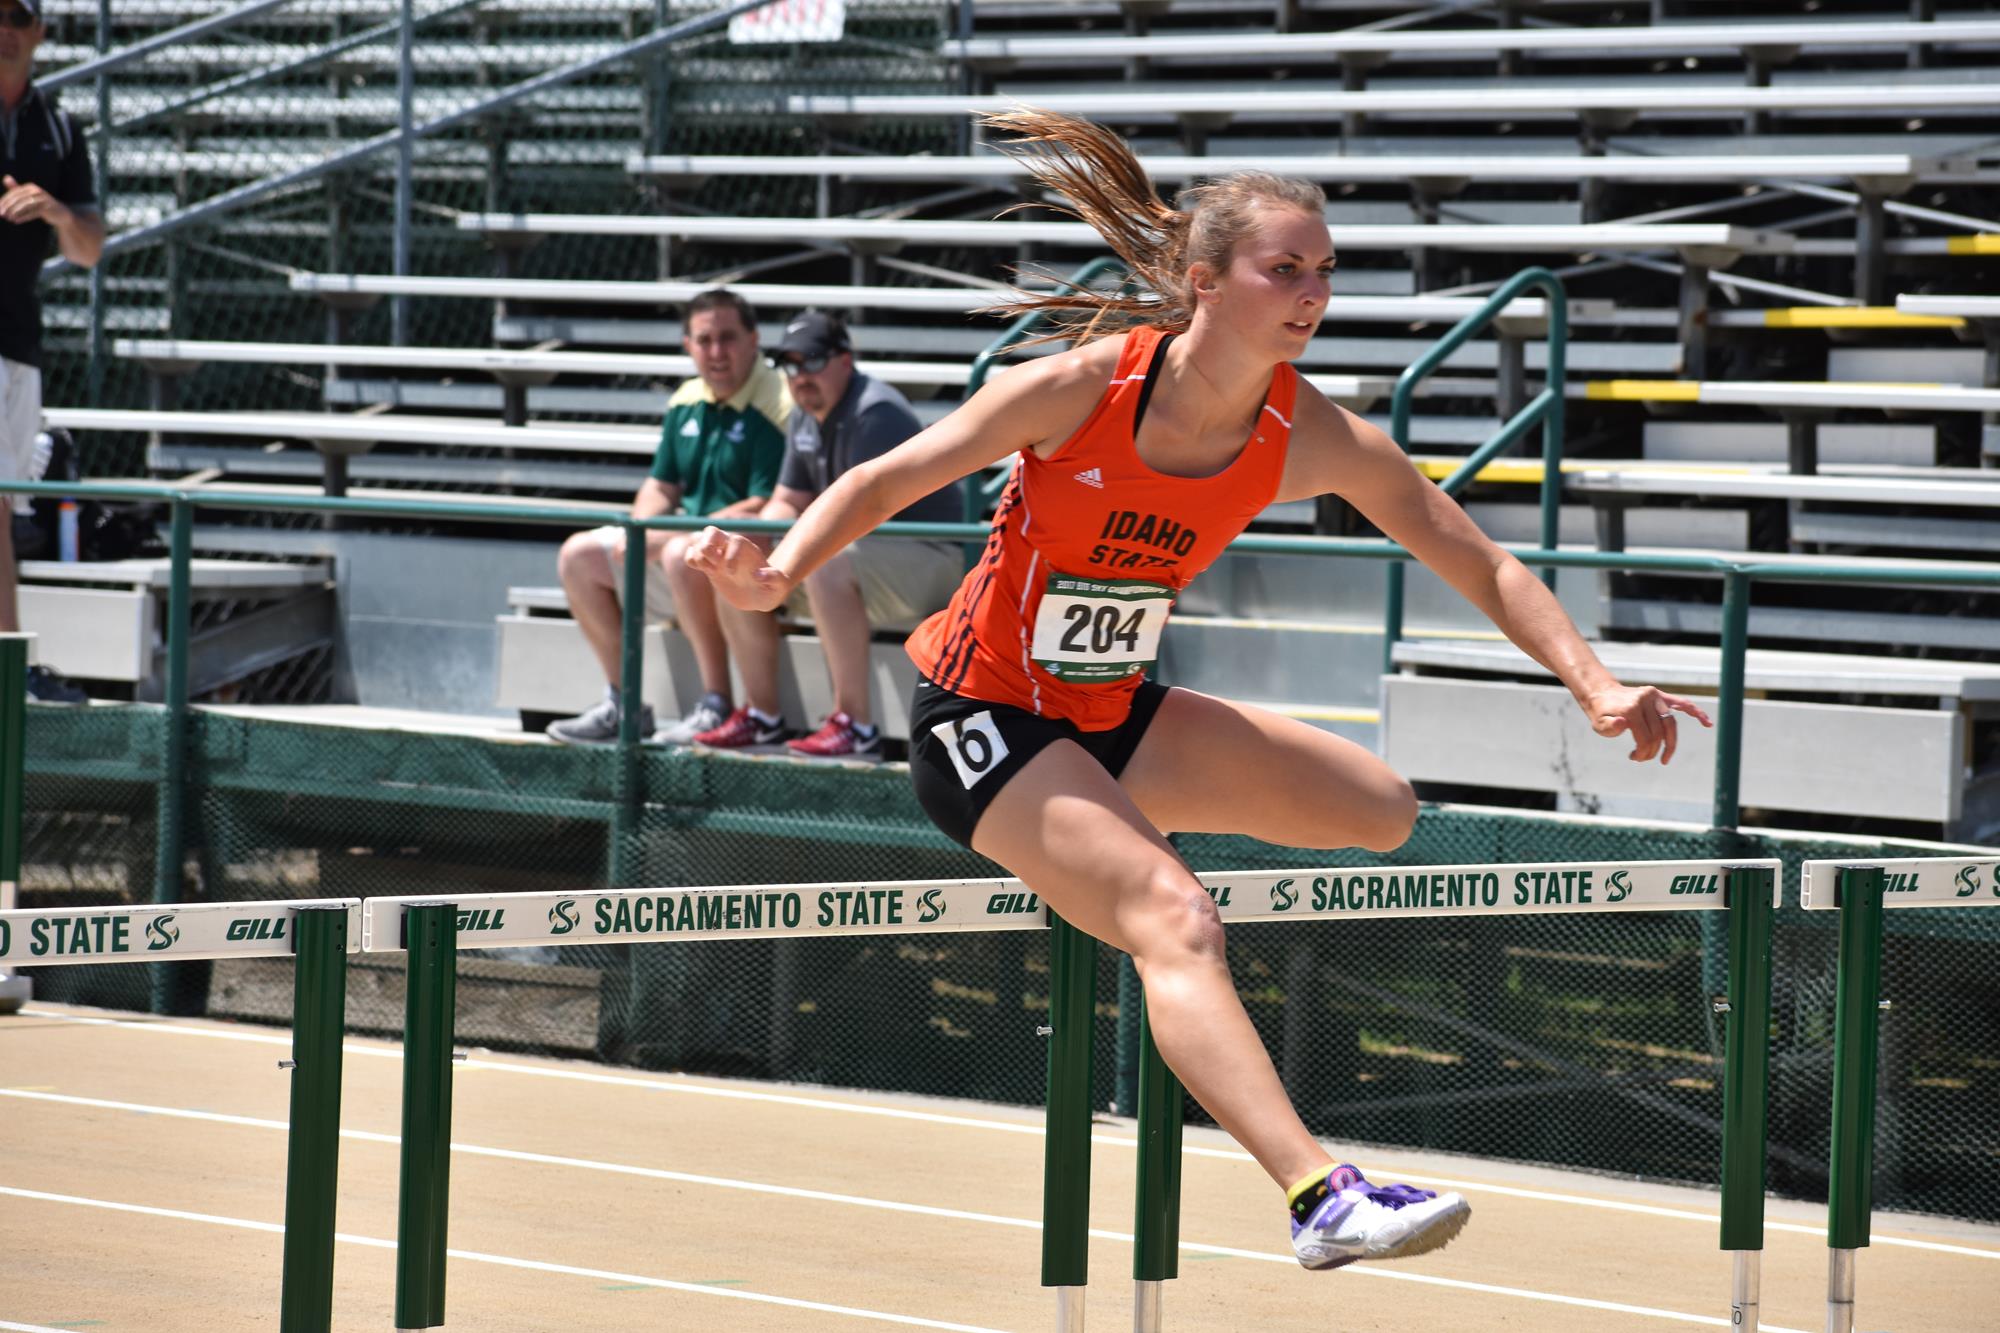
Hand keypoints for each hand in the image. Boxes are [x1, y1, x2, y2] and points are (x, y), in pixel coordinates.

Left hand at [0, 176, 67, 225]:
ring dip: (15, 212)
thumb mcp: (28, 195)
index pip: (14, 192)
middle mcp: (37, 191)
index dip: (5, 200)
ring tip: (8, 218)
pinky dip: (24, 217)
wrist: (60, 213)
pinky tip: (16, 221)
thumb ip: (16, 188)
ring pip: (25, 205)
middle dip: (8, 206)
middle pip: (19, 198)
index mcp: (30, 187)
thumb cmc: (41, 204)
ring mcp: (43, 199)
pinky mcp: (48, 208)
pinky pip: (33, 213)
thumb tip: (5, 177)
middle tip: (1, 214)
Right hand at [683, 525, 791, 611]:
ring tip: (710, 570)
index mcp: (748, 550)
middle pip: (712, 531)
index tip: (732, 573)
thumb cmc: (772, 589)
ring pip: (699, 540)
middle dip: (707, 545)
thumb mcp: (779, 586)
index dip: (731, 555)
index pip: (736, 542)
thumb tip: (758, 575)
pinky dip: (691, 559)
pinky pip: (692, 554)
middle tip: (714, 564)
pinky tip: (702, 569)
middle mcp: (731, 548)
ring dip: (699, 555)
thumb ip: (775, 578)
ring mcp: (718, 555)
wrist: (761, 595)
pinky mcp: (710, 566)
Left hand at [1586, 685, 1712, 764]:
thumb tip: (1623, 723)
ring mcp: (1655, 696)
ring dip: (1670, 743)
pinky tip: (1707, 723)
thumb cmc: (1601, 713)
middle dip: (1653, 750)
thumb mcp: (1598, 724)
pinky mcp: (1660, 695)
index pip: (1646, 737)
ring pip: (1671, 724)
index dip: (1643, 752)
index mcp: (1631, 708)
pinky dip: (1695, 712)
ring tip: (1665, 758)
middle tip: (1641, 758)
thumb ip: (1609, 727)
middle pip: (1659, 733)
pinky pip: (1681, 704)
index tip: (1634, 757)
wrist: (1602, 694)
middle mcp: (1646, 700)